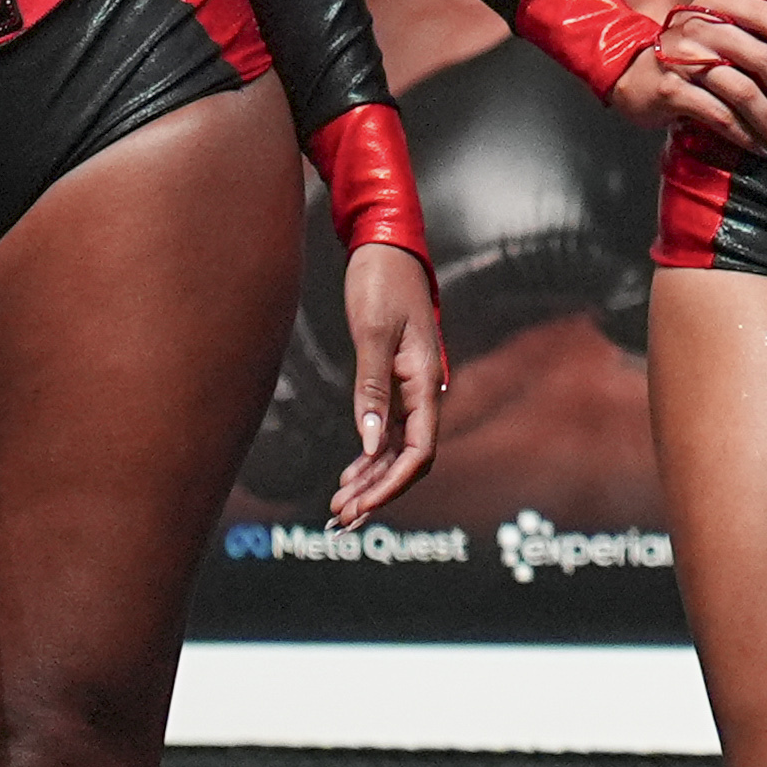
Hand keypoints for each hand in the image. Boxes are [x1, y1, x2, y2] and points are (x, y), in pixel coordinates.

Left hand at [333, 241, 444, 526]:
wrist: (386, 247)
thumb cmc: (381, 283)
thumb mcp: (372, 333)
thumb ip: (371, 389)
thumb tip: (370, 443)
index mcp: (426, 380)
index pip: (419, 451)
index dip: (391, 484)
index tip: (360, 506)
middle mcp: (425, 390)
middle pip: (410, 458)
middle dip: (378, 492)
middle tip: (340, 518)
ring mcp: (412, 387)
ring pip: (399, 448)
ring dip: (372, 479)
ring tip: (340, 505)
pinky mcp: (396, 380)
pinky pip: (390, 430)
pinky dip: (371, 456)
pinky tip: (350, 473)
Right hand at [607, 0, 766, 161]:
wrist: (624, 70)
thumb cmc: (686, 55)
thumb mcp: (716, 34)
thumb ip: (753, 40)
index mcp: (716, 5)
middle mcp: (699, 26)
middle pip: (761, 59)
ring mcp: (682, 57)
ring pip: (743, 92)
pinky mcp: (670, 90)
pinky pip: (718, 115)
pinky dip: (745, 136)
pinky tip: (762, 149)